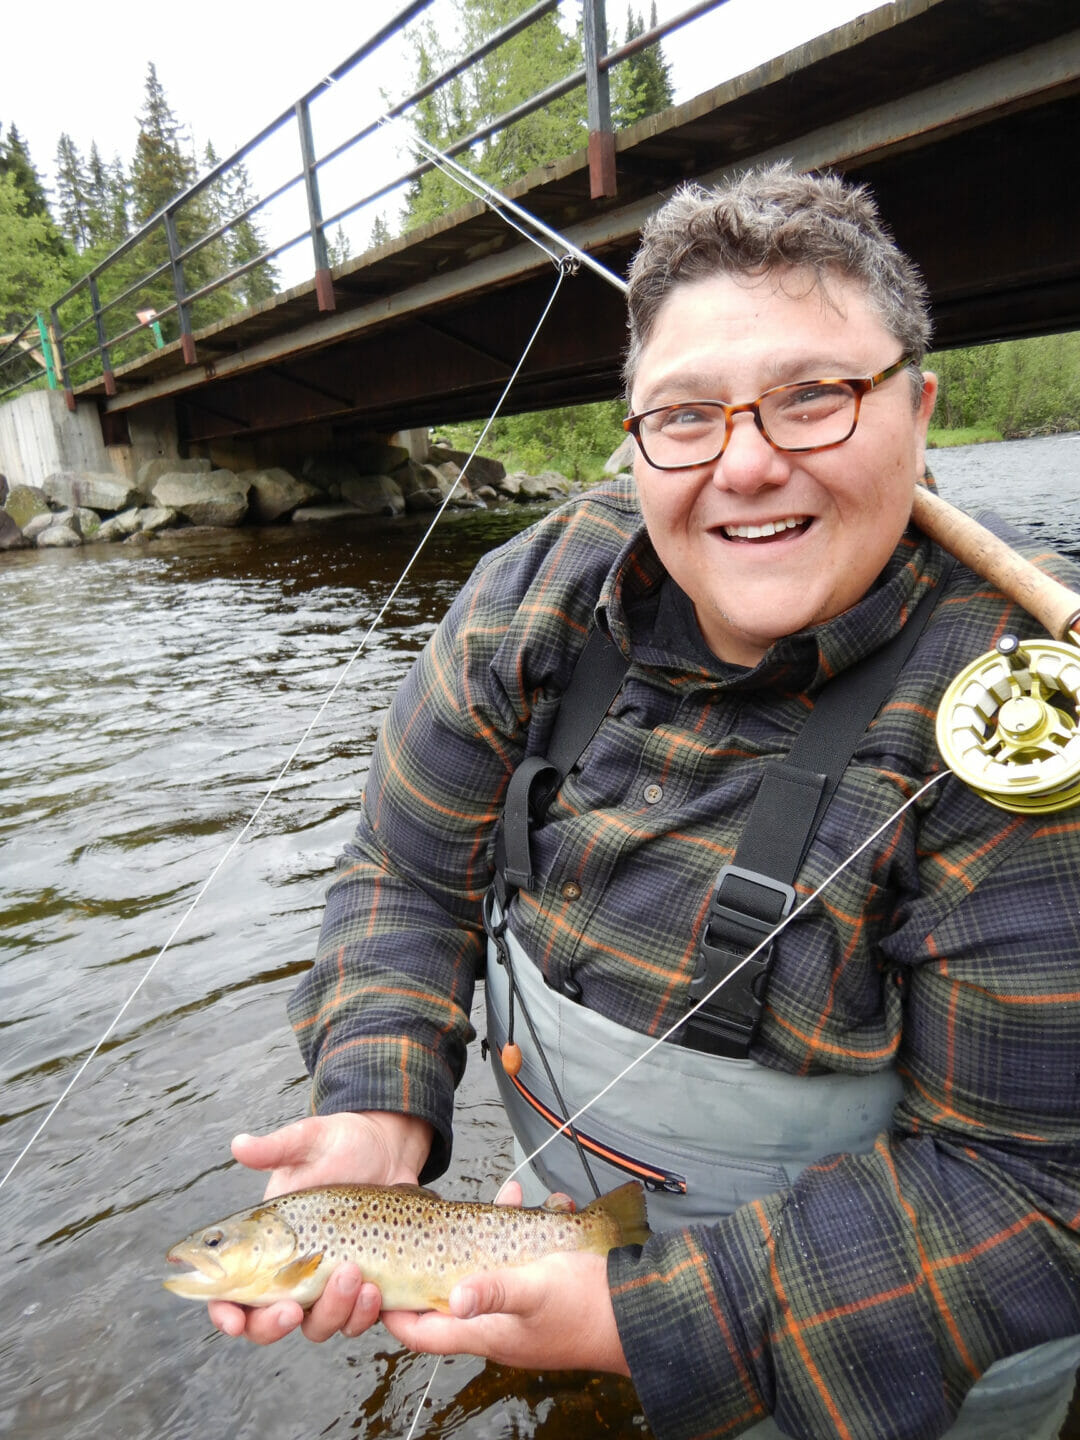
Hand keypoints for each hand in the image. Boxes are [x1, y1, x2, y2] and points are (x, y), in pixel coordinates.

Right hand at [208, 1110, 431, 1346]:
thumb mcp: (309, 1140)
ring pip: (315, 1325)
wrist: (389, 1150)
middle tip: (292, 1308)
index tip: (232, 1320)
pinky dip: (361, 1315)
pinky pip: (355, 1320)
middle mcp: (290, 1270)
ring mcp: (326, 1282)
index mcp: (264, 1241)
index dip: (223, 1312)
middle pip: (265, 1322)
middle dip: (273, 1325)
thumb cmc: (342, 1143)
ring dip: (330, 1311)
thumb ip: (275, 1148)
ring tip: (351, 1273)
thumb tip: (239, 1144)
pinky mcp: (361, 1287)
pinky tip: (374, 1289)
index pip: (229, 1290)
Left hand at [380, 1180, 629, 1375]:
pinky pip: (518, 1261)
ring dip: (487, 1233)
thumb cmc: (586, 1309)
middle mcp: (496, 1325)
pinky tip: (538, 1202)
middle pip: (449, 1295)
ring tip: (507, 1194)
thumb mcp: (536, 1292)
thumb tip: (456, 1296)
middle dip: (441, 1257)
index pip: (422, 1332)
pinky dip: (522, 1229)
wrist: (638, 1314)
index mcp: (485, 1333)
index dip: (395, 1310)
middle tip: (433, 1221)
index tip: (375, 1279)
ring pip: (486, 1269)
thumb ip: (495, 1291)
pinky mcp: (542, 1292)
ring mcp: (519, 1310)